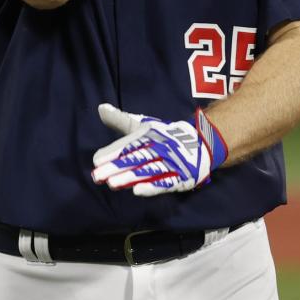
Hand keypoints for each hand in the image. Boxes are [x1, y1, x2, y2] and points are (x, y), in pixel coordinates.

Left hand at [91, 103, 228, 196]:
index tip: (96, 161)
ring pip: (148, 170)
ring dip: (130, 177)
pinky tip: (137, 191)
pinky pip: (165, 182)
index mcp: (150, 134)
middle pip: (135, 158)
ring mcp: (171, 162)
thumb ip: (121, 120)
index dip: (112, 152)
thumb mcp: (144, 124)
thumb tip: (100, 108)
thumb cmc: (165, 135)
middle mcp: (160, 147)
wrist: (203, 142)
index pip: (128, 144)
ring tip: (112, 184)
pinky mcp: (181, 177)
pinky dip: (151, 187)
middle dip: (116, 167)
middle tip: (97, 176)